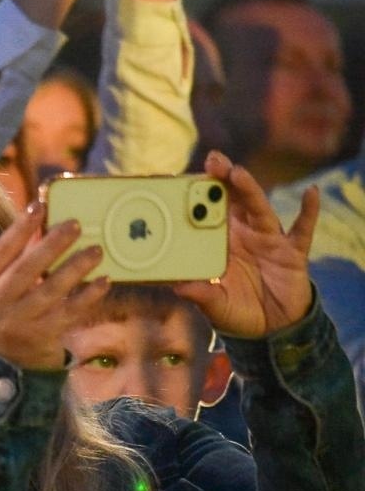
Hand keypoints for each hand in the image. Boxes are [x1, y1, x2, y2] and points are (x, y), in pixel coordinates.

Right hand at [0, 202, 110, 369]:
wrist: (6, 356)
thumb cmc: (6, 306)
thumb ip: (15, 257)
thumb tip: (44, 218)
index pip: (0, 252)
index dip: (19, 229)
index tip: (39, 207)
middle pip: (25, 270)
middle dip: (51, 245)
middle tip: (75, 225)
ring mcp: (17, 323)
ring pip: (50, 291)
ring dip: (75, 268)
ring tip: (96, 251)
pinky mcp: (41, 337)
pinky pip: (69, 313)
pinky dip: (88, 296)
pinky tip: (103, 281)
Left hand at [174, 151, 319, 338]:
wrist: (273, 329)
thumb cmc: (238, 313)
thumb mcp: (216, 307)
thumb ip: (201, 295)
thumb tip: (178, 288)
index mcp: (220, 247)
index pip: (207, 217)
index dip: (197, 199)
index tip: (181, 179)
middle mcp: (244, 237)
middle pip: (232, 203)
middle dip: (222, 181)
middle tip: (212, 161)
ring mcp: (270, 241)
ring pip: (260, 209)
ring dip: (250, 190)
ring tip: (237, 172)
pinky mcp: (293, 252)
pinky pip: (303, 229)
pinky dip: (309, 211)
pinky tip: (311, 193)